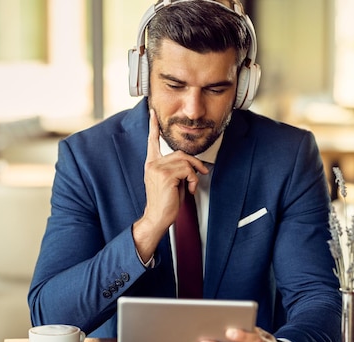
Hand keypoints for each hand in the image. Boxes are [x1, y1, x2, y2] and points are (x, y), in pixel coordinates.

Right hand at [143, 109, 207, 229]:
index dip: (153, 126)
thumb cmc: (165, 202)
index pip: (152, 141)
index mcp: (152, 163)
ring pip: (185, 161)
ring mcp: (157, 168)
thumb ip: (177, 168)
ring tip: (192, 186)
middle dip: (195, 163)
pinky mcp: (165, 175)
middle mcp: (152, 163)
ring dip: (194, 174)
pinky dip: (193, 180)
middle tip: (202, 173)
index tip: (152, 112)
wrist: (157, 217)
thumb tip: (191, 163)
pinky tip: (189, 189)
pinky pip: (187, 170)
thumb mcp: (172, 181)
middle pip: (180, 152)